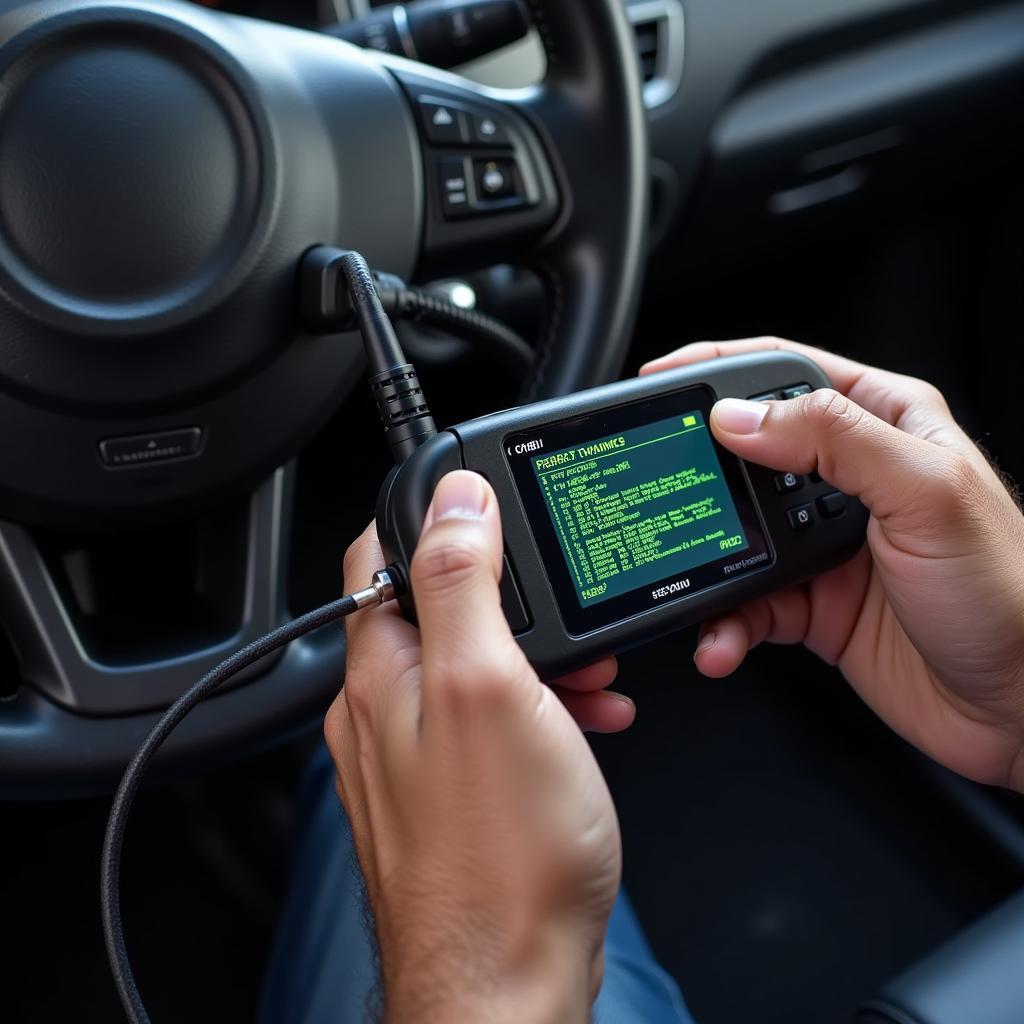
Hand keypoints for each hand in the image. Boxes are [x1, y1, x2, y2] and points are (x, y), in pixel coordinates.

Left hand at [325, 471, 632, 1022]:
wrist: (508, 984)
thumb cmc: (502, 855)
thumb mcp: (489, 687)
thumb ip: (463, 584)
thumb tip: (455, 501)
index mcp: (380, 673)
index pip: (378, 554)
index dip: (429, 512)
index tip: (481, 498)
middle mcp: (382, 711)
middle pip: (435, 605)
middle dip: (509, 593)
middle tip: (564, 611)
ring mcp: (414, 755)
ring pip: (471, 664)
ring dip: (533, 653)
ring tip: (588, 675)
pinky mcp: (451, 792)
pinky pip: (489, 720)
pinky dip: (537, 705)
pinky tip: (581, 719)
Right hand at [643, 338, 1023, 791]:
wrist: (1021, 707)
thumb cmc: (1009, 594)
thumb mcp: (926, 493)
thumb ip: (835, 441)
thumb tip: (741, 417)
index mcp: (883, 424)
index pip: (784, 374)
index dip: (716, 371)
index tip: (660, 385)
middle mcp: (848, 477)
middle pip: (744, 453)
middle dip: (695, 476)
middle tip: (661, 496)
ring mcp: (823, 542)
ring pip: (731, 534)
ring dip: (702, 568)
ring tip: (693, 594)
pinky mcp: (808, 602)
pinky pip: (742, 603)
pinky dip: (722, 623)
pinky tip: (722, 641)